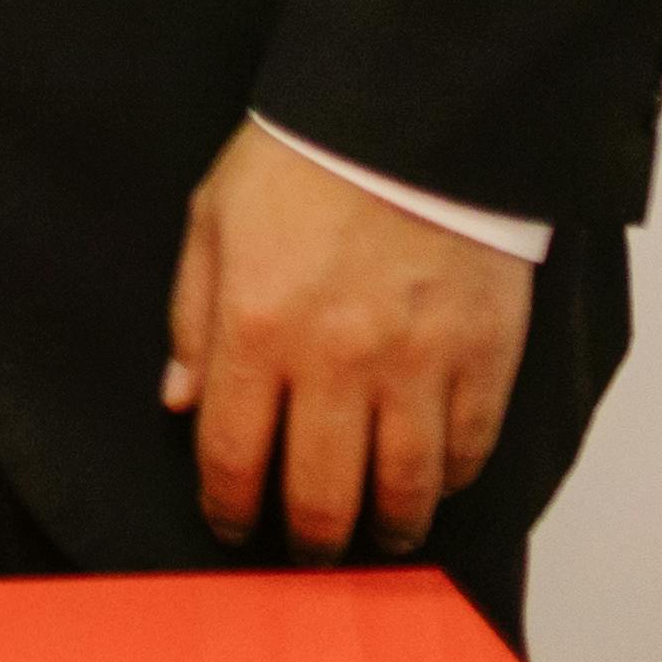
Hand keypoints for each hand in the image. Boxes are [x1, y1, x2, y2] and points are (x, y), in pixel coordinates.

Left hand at [163, 119, 534, 557]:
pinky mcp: (483, 358)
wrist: (410, 111)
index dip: (228, 508)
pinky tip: (430, 481)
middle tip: (306, 550)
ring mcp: (416, 365)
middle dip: (307, 541)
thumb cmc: (303, 156)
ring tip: (373, 535)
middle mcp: (336, 361)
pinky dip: (448, 480)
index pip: (232, 456)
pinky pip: (468, 450)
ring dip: (384, 529)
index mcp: (256, 327)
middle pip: (319, 496)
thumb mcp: (213, 218)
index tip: (230, 525)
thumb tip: (177, 401)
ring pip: (401, 491)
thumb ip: (191, 315)